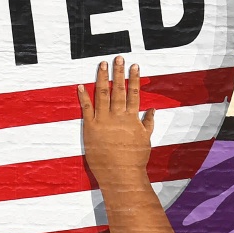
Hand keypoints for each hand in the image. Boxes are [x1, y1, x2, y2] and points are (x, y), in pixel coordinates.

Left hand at [79, 56, 155, 192]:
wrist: (121, 175)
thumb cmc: (134, 160)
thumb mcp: (145, 140)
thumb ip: (148, 123)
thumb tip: (153, 110)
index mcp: (132, 118)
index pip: (134, 93)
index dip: (134, 78)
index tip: (135, 66)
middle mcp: (118, 116)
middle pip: (119, 89)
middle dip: (118, 72)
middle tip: (118, 57)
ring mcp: (103, 121)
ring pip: (102, 94)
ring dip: (102, 78)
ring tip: (102, 64)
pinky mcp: (90, 128)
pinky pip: (85, 109)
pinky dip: (82, 97)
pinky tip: (80, 85)